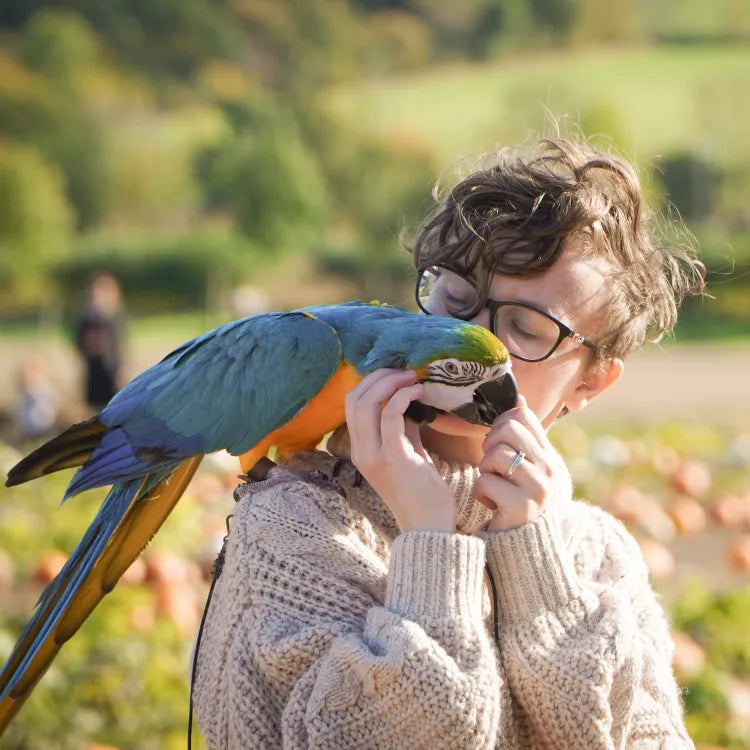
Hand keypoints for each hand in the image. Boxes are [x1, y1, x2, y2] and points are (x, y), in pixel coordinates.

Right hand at [345, 369, 455, 533]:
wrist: (429, 526)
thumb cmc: (422, 493)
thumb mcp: (407, 454)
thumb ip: (402, 429)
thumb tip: (407, 401)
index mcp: (360, 450)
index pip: (352, 405)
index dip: (370, 383)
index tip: (395, 375)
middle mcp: (360, 451)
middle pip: (354, 399)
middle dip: (378, 377)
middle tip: (403, 371)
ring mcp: (374, 455)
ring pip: (367, 403)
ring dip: (390, 383)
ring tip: (412, 377)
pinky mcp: (393, 457)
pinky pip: (390, 415)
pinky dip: (402, 397)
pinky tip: (418, 392)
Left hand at [476, 395, 570, 531]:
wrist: (531, 550)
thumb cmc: (524, 503)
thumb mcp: (533, 469)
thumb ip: (526, 438)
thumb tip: (518, 399)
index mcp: (551, 456)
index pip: (522, 416)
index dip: (500, 424)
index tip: (497, 443)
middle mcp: (550, 470)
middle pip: (508, 430)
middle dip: (490, 444)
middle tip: (492, 465)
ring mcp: (538, 489)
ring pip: (496, 455)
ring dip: (484, 470)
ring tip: (492, 484)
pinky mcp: (522, 508)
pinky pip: (486, 482)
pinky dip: (482, 493)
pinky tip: (492, 504)